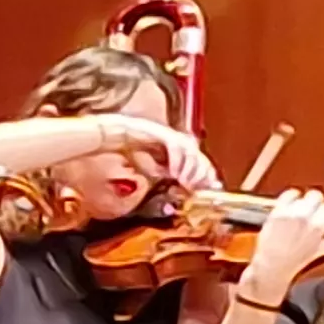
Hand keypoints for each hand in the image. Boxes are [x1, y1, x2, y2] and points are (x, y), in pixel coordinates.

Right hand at [100, 113, 222, 199]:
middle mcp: (181, 141)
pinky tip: (173, 174)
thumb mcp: (154, 168)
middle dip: (202, 176)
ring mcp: (174, 136)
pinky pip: (177, 148)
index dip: (207, 177)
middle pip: (202, 159)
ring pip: (193, 154)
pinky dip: (177, 163)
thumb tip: (181, 184)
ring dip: (190, 171)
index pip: (203, 163)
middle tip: (196, 189)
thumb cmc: (133, 150)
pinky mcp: (164, 133)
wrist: (116, 135)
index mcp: (182, 148)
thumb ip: (168, 174)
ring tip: (184, 183)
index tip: (207, 189)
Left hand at [237, 189, 323, 296]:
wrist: (272, 265)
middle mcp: (305, 217)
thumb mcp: (316, 253)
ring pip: (302, 195)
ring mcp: (290, 213)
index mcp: (318, 227)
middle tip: (315, 209)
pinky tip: (290, 203)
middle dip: (317, 201)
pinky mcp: (277, 212)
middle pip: (316, 196)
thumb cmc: (292, 262)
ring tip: (301, 207)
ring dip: (303, 200)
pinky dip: (289, 196)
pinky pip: (286, 195)